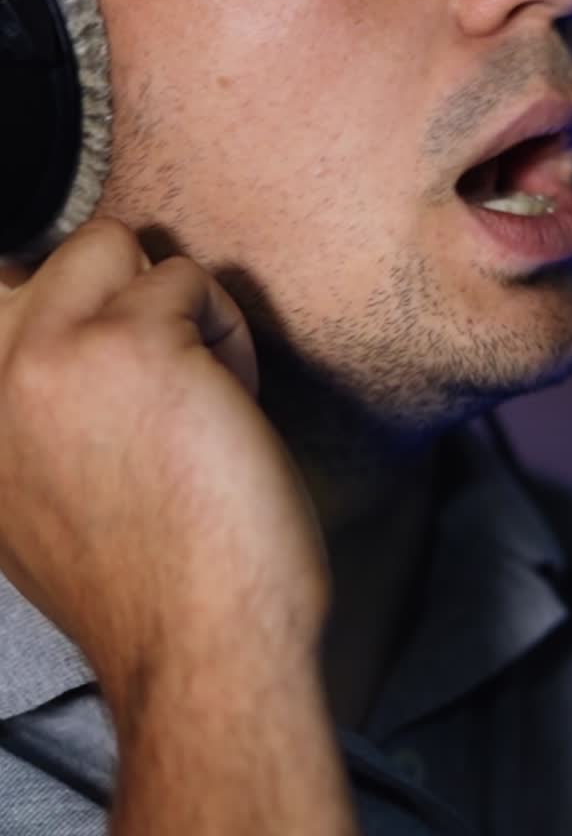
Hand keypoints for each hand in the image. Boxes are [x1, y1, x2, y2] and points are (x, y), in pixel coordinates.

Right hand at [0, 218, 330, 707]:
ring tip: (202, 385)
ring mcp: (52, 353)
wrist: (198, 637)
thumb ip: (30, 412)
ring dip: (180, 304)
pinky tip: (231, 402)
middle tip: (167, 370)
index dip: (63, 300)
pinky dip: (227, 330)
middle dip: (128, 291)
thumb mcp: (40, 494)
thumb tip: (46, 319)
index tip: (117, 357)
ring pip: (121, 244)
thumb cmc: (151, 573)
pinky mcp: (132, 342)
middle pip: (60, 254)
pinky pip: (191, 279)